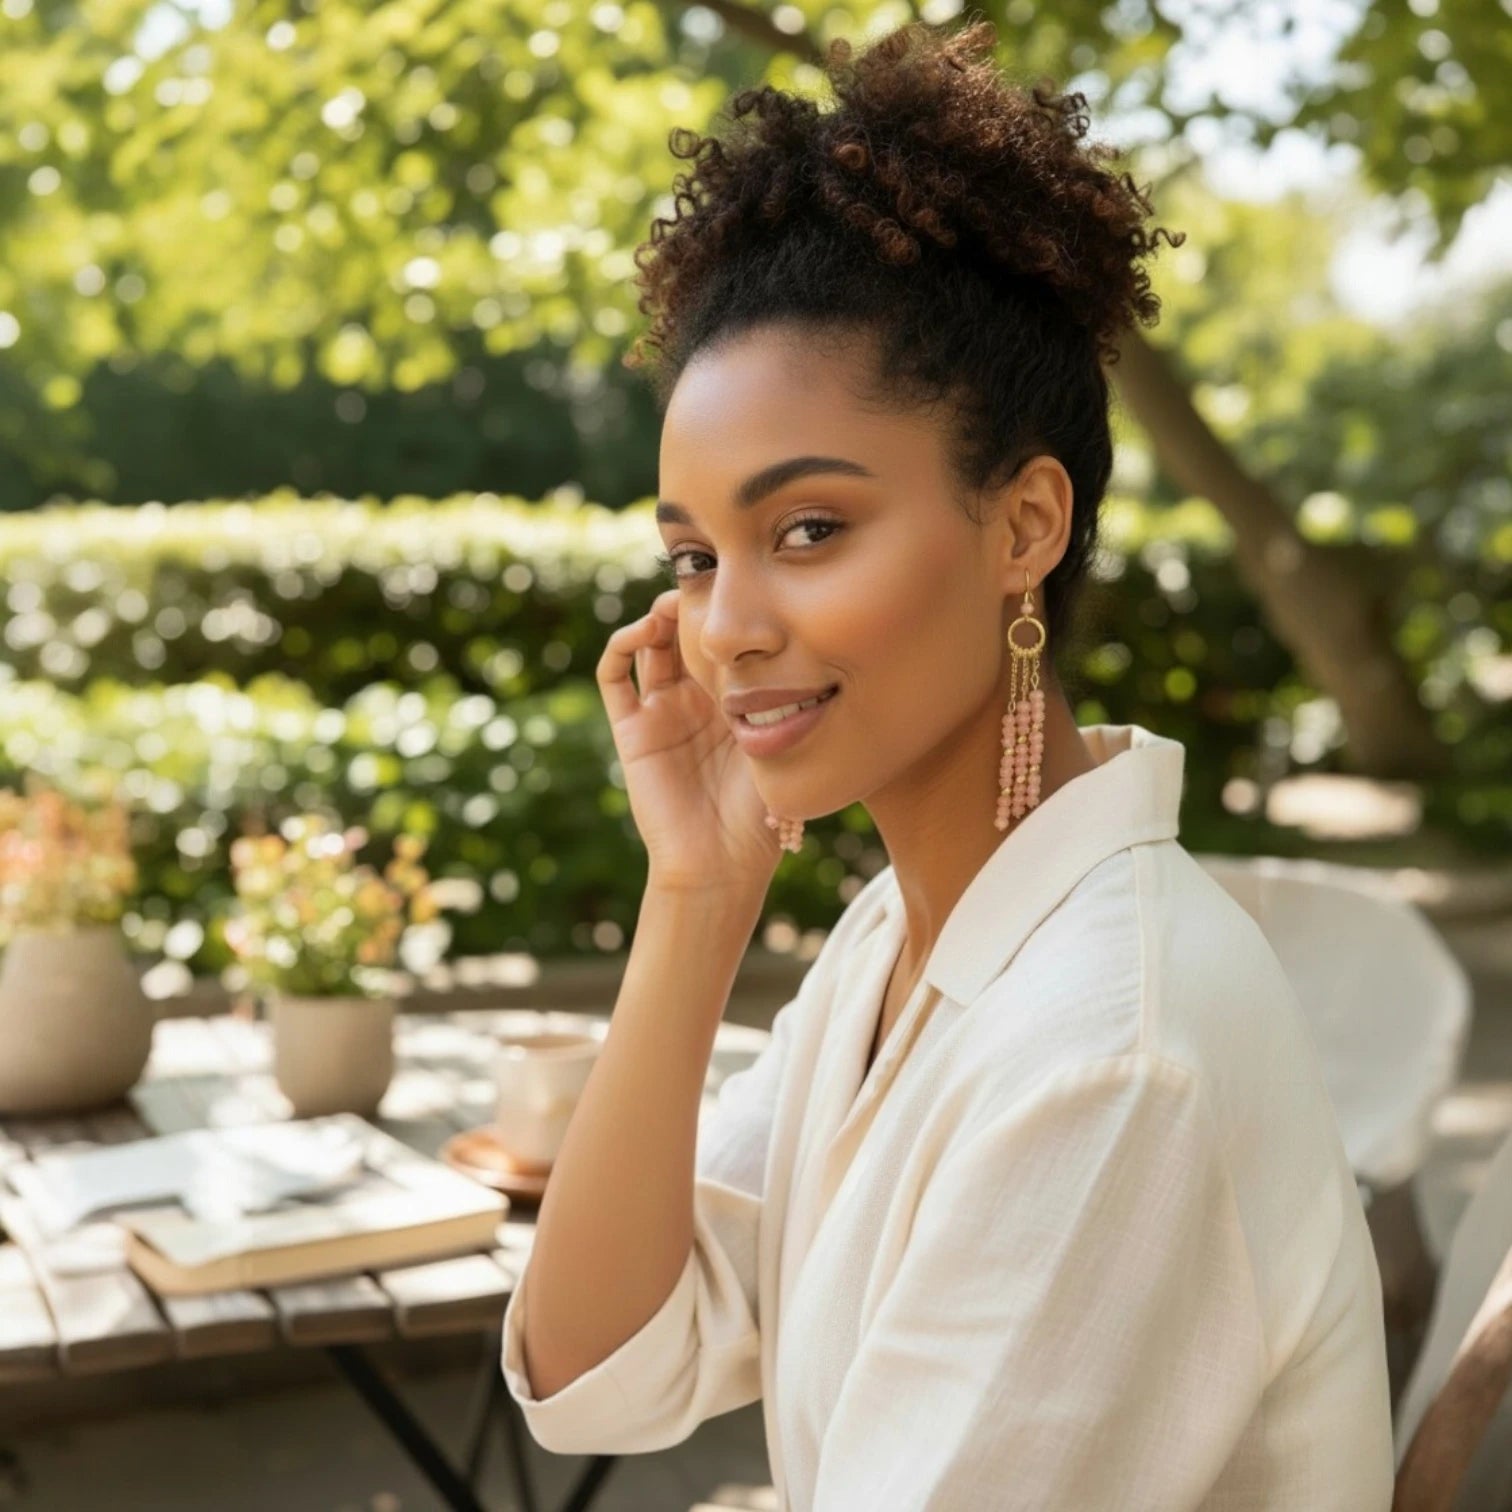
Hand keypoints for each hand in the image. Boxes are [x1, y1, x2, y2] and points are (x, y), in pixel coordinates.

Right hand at [596, 589, 782, 892]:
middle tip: (703, 582)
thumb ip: (779, 698)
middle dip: (690, 604)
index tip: (741, 586)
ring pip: (648, 645)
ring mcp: (659, 713)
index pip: (722, 640)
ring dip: (656, 616)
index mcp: (733, 702)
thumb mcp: (779, 743)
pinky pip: (613, 677)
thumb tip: (798, 645)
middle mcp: (694, 702)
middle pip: (682, 634)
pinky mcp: (631, 730)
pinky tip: (645, 630)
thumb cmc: (761, 816)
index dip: (726, 611)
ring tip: (674, 603)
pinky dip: (622, 644)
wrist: (721, 865)